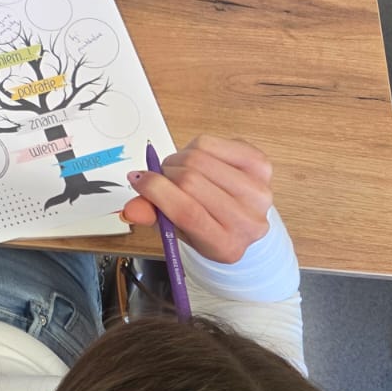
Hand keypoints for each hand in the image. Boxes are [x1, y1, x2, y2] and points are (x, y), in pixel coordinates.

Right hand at [121, 135, 273, 263]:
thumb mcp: (175, 230)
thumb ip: (152, 217)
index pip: (187, 213)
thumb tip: (130, 209)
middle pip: (190, 180)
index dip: (157, 191)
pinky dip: (196, 147)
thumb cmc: (205, 224)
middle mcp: (249, 221)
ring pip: (200, 158)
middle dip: (165, 173)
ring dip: (179, 159)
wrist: (240, 220)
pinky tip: (201, 161)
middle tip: (162, 177)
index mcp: (225, 246)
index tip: (139, 179)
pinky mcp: (261, 165)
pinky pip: (212, 144)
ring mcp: (259, 192)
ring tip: (181, 170)